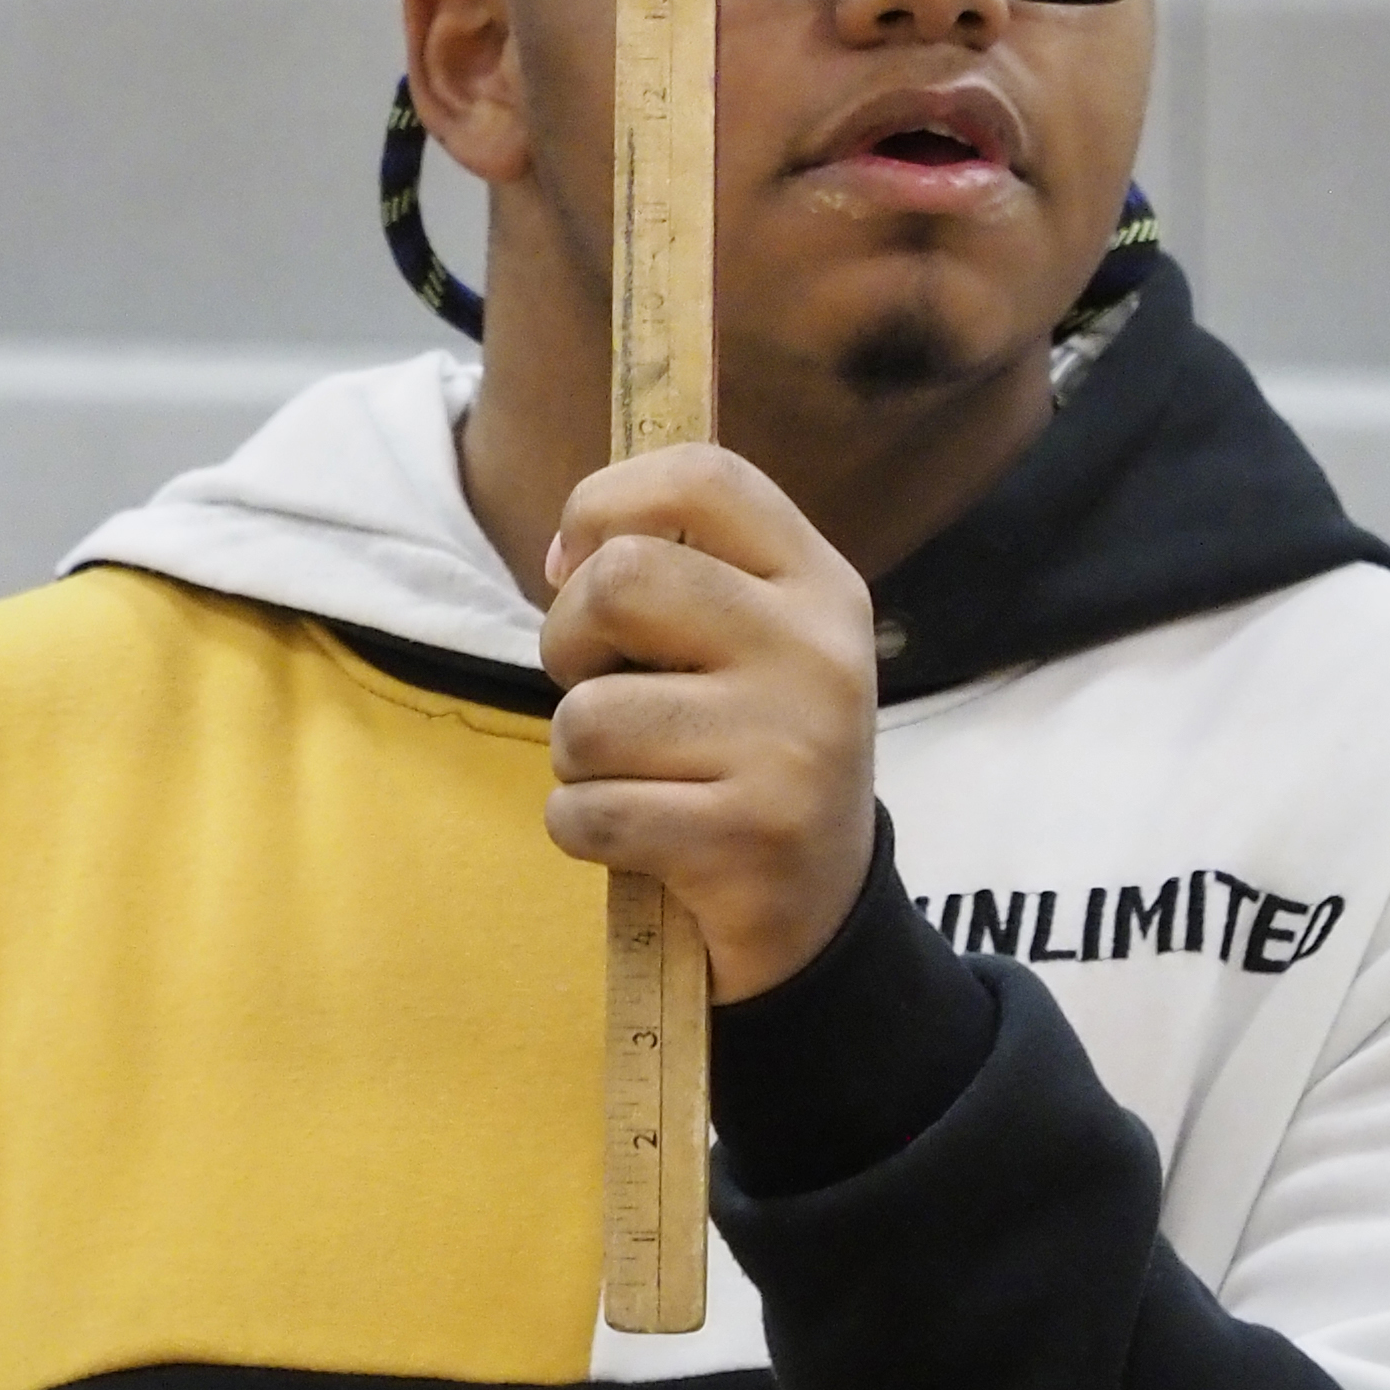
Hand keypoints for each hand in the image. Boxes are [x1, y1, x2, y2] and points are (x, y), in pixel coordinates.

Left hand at [538, 444, 878, 1001]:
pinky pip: (588, 811)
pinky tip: (638, 838)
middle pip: (622, 579)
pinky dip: (581, 829)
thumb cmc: (753, 751)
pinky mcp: (748, 839)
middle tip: (593, 684)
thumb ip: (679, 576)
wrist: (822, 911)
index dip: (605, 502)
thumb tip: (566, 557)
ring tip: (633, 776)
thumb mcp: (754, 643)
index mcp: (819, 584)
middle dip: (567, 638)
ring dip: (576, 756)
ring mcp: (789, 747)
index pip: (702, 478)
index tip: (577, 563)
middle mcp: (817, 652)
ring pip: (587, 715)